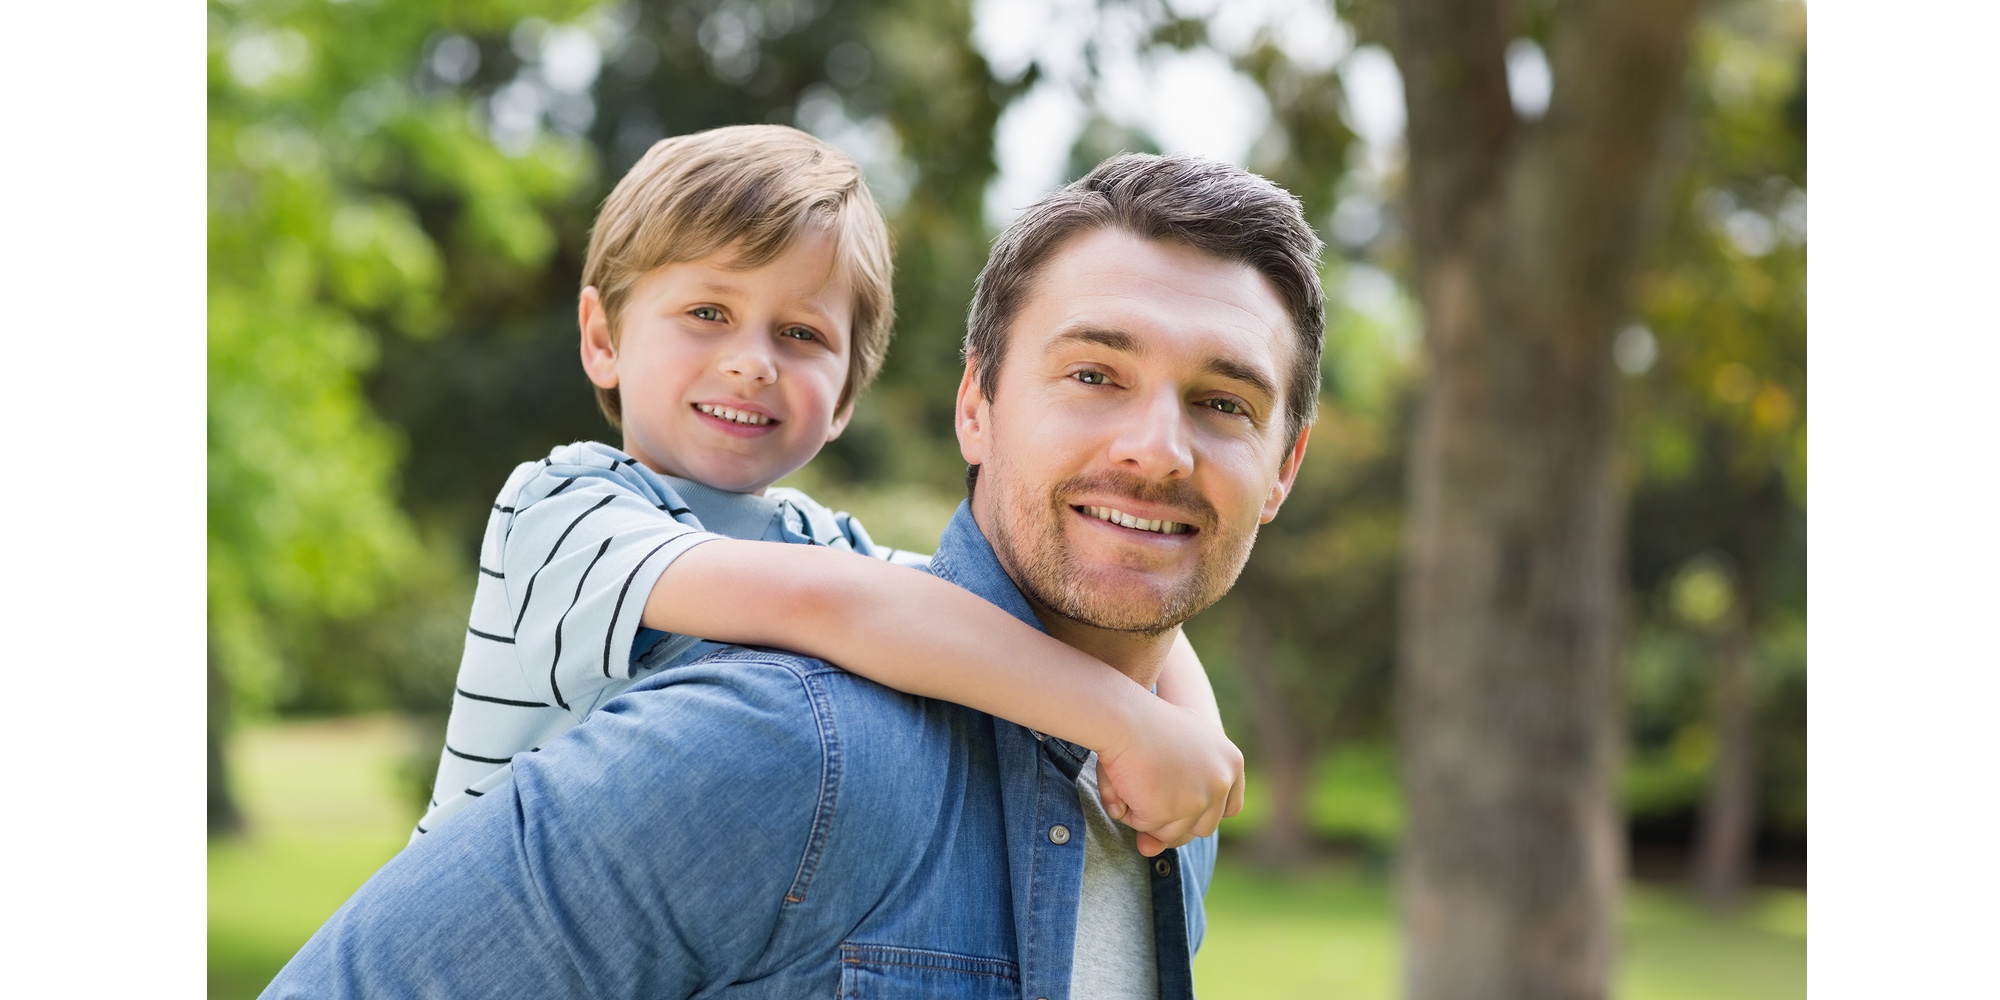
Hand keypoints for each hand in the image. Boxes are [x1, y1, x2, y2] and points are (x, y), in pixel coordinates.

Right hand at [1094, 699, 1244, 856]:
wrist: (1124, 714)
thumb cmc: (1143, 723)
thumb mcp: (1172, 753)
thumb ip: (1172, 797)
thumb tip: (1149, 849)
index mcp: (1231, 762)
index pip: (1230, 807)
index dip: (1206, 811)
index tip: (1184, 807)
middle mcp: (1222, 782)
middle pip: (1203, 827)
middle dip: (1175, 823)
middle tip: (1149, 805)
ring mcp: (1199, 799)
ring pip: (1174, 833)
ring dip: (1150, 818)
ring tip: (1132, 782)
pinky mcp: (1171, 811)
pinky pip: (1147, 827)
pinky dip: (1131, 814)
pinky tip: (1122, 787)